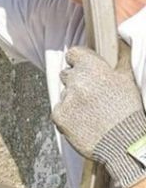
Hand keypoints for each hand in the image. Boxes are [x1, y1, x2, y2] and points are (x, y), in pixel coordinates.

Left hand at [53, 45, 145, 187]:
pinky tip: (85, 122)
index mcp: (93, 68)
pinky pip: (59, 110)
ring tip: (93, 112)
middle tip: (93, 96)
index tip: (84, 68)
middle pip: (67, 74)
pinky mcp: (59, 115)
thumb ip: (120, 60)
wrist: (126, 145)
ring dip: (73, 99)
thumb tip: (121, 42)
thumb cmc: (129, 112)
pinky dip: (68, 115)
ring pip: (64, 93)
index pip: (74, 54)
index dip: (79, 61)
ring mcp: (66, 98)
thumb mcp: (128, 81)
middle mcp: (76, 80)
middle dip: (77, 82)